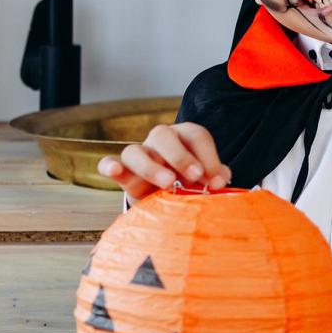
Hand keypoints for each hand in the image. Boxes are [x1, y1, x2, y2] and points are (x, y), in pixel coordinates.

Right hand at [98, 122, 231, 202]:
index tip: (216, 180)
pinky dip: (110, 165)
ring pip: (135, 150)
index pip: (196, 136)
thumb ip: (214, 175)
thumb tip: (222, 179)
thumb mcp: (204, 178)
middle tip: (195, 176)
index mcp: (185, 136)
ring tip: (167, 183)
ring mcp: (139, 153)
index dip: (208, 156)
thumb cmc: (190, 182)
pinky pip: (109, 163)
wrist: (165, 197)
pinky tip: (115, 170)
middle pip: (163, 135)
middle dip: (180, 156)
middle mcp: (160, 139)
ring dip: (151, 167)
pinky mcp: (122, 171)